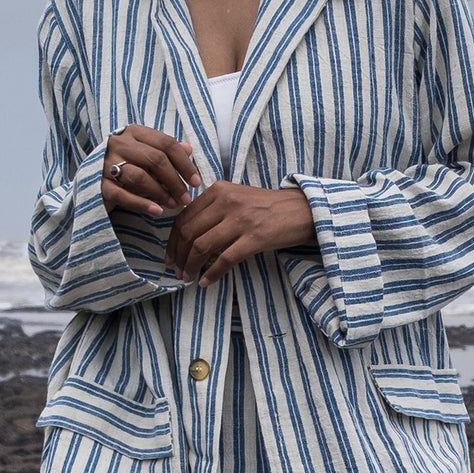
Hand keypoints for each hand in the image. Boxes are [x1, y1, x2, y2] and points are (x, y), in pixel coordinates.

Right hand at [101, 125, 200, 221]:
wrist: (90, 180)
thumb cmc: (124, 165)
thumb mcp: (144, 154)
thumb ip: (165, 151)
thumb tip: (189, 149)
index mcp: (133, 133)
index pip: (165, 143)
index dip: (184, 163)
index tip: (196, 181)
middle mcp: (118, 144)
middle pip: (155, 159)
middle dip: (175, 181)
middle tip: (187, 198)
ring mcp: (105, 164)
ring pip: (139, 177)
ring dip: (161, 193)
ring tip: (174, 205)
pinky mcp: (98, 185)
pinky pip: (123, 195)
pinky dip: (142, 204)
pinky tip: (157, 211)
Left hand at [166, 183, 316, 286]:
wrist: (302, 209)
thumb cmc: (268, 207)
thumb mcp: (237, 197)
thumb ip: (213, 209)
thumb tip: (188, 234)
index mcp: (218, 190)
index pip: (184, 216)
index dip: (172, 240)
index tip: (170, 255)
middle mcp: (226, 202)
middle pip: (188, 232)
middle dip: (178, 256)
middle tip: (177, 270)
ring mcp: (241, 219)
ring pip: (202, 246)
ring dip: (191, 266)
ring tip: (188, 277)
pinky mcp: (255, 237)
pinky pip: (225, 259)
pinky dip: (212, 274)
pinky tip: (206, 282)